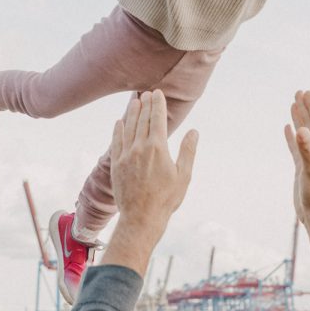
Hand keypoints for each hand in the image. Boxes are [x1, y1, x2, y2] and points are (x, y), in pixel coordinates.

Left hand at [110, 91, 198, 242]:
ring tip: (134, 101)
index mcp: (158, 148)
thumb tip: (193, 132)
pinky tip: (119, 122)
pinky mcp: (116, 165)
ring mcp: (126, 156)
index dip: (157, 104)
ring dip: (132, 113)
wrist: (141, 218)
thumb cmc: (166, 199)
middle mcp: (140, 148)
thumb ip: (188, 151)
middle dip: (145, 104)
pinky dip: (118, 130)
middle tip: (146, 93)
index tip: (157, 93)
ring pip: (129, 128)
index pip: (157, 119)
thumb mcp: (183, 176)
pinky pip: (116, 142)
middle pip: (142, 120)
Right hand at [284, 90, 309, 225]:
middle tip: (298, 92)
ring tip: (293, 104)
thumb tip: (300, 129)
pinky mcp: (303, 168)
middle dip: (306, 108)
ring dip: (300, 118)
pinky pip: (297, 146)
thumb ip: (306, 150)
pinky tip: (288, 129)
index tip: (305, 93)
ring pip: (305, 133)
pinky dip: (292, 136)